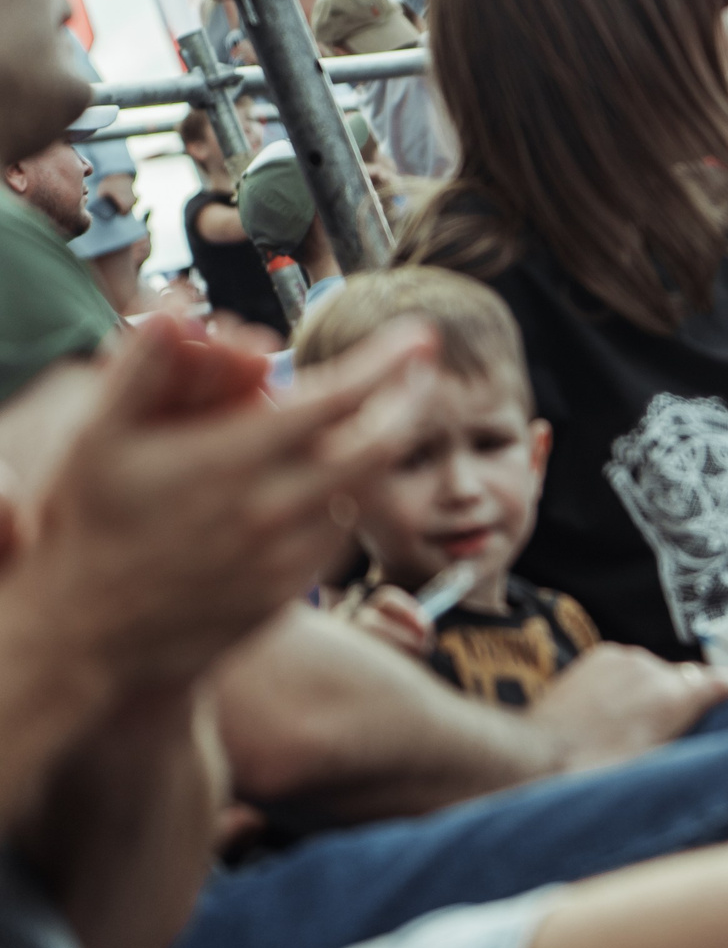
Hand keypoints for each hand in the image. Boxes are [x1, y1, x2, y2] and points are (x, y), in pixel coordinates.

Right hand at [20, 316, 435, 698]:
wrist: (84, 638)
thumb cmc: (90, 523)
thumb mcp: (97, 438)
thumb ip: (143, 367)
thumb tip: (179, 309)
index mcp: (233, 462)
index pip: (336, 400)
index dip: (386, 363)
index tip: (421, 334)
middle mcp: (271, 510)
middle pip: (377, 445)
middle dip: (410, 398)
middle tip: (423, 367)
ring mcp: (285, 558)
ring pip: (357, 488)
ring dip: (369, 448)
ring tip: (369, 414)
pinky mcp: (288, 594)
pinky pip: (334, 533)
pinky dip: (340, 497)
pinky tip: (320, 480)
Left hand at [530, 644, 727, 770]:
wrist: (534, 757)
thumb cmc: (596, 773)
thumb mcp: (655, 765)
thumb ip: (690, 735)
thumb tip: (713, 719)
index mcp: (676, 698)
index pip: (725, 682)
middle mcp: (656, 669)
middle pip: (686, 681)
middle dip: (682, 700)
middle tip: (666, 731)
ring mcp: (627, 658)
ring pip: (655, 673)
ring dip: (651, 692)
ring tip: (628, 725)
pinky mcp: (601, 655)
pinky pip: (627, 666)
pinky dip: (626, 683)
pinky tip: (608, 710)